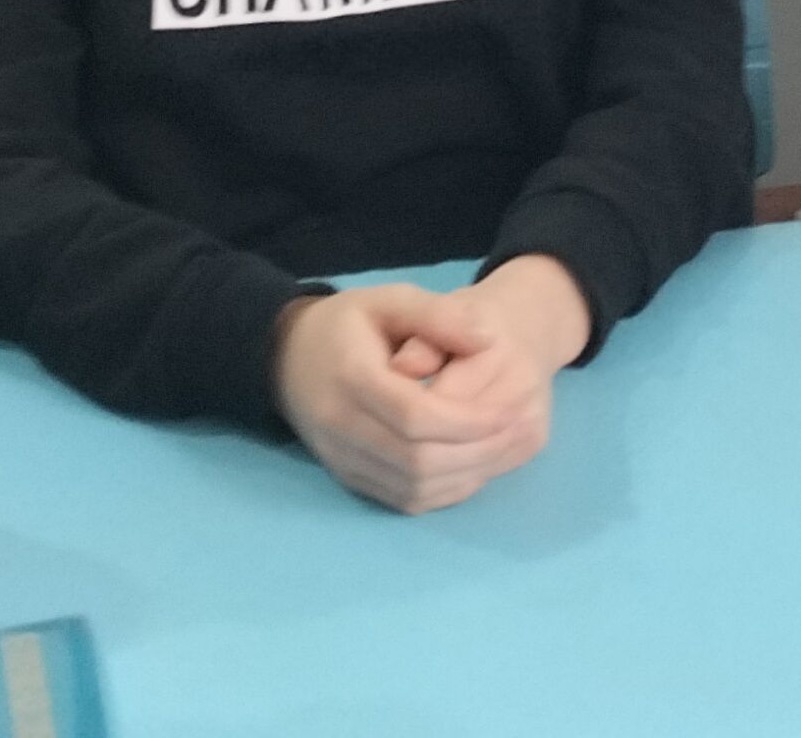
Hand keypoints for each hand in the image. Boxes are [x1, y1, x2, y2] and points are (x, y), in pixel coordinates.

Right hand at [272, 258, 583, 512]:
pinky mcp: (349, 479)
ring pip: (412, 487)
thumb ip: (438, 314)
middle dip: (474, 451)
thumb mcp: (389, 300)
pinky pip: (403, 499)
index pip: (414, 415)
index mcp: (350, 378)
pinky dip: (444, 490)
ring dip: (463, 475)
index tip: (507, 411)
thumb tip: (488, 339)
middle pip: (417, 459)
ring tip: (502, 450)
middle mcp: (341, 428)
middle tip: (515, 432)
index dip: (466, 420)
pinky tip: (472, 467)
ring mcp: (342, 460)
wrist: (286, 360)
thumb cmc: (346, 324)